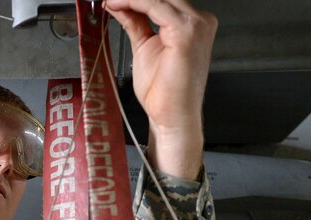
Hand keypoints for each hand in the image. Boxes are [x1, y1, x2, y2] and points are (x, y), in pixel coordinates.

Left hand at [104, 0, 216, 177]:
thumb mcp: (144, 47)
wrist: (171, 116)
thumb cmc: (163, 92)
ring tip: (110, 2)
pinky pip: (154, 5)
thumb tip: (120, 5)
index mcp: (193, 24)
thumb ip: (135, 22)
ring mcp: (196, 25)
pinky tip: (116, 5)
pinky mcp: (187, 32)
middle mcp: (200, 21)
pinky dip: (132, 2)